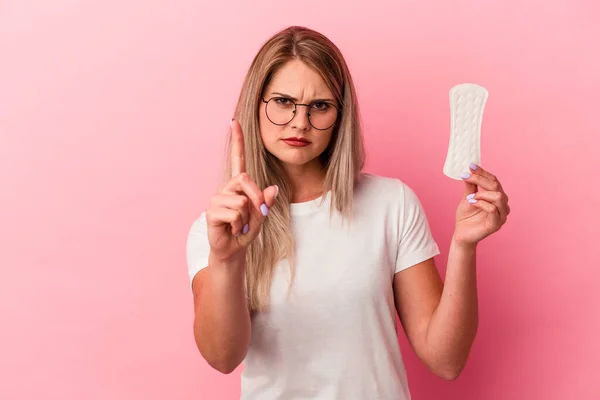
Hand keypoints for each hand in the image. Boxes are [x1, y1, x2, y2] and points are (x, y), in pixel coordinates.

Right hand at [206, 119, 278, 261]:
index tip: (234, 121)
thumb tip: (273, 188)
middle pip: (245, 179)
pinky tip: (232, 229)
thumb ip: (266, 202)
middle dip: (257, 198)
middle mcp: (226, 188)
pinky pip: (234, 213)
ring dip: (247, 218)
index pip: (238, 159)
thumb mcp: (261, 216)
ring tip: (239, 225)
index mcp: (238, 186)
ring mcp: (217, 199)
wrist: (233, 250)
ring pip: (241, 200)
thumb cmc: (245, 231)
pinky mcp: (211, 211)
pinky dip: (239, 225)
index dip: (237, 141)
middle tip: (255, 216)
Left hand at [453, 164, 509, 246]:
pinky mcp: (497, 224)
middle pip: (497, 186)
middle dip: (481, 179)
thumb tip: (470, 170)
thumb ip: (471, 185)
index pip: (494, 181)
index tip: (471, 166)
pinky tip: (472, 202)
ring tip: (470, 197)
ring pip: (498, 196)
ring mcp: (501, 215)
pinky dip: (481, 203)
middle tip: (466, 176)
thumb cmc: (466, 216)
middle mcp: (503, 205)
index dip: (483, 172)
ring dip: (482, 193)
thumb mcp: (467, 197)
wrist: (461, 233)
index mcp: (497, 197)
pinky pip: (493, 209)